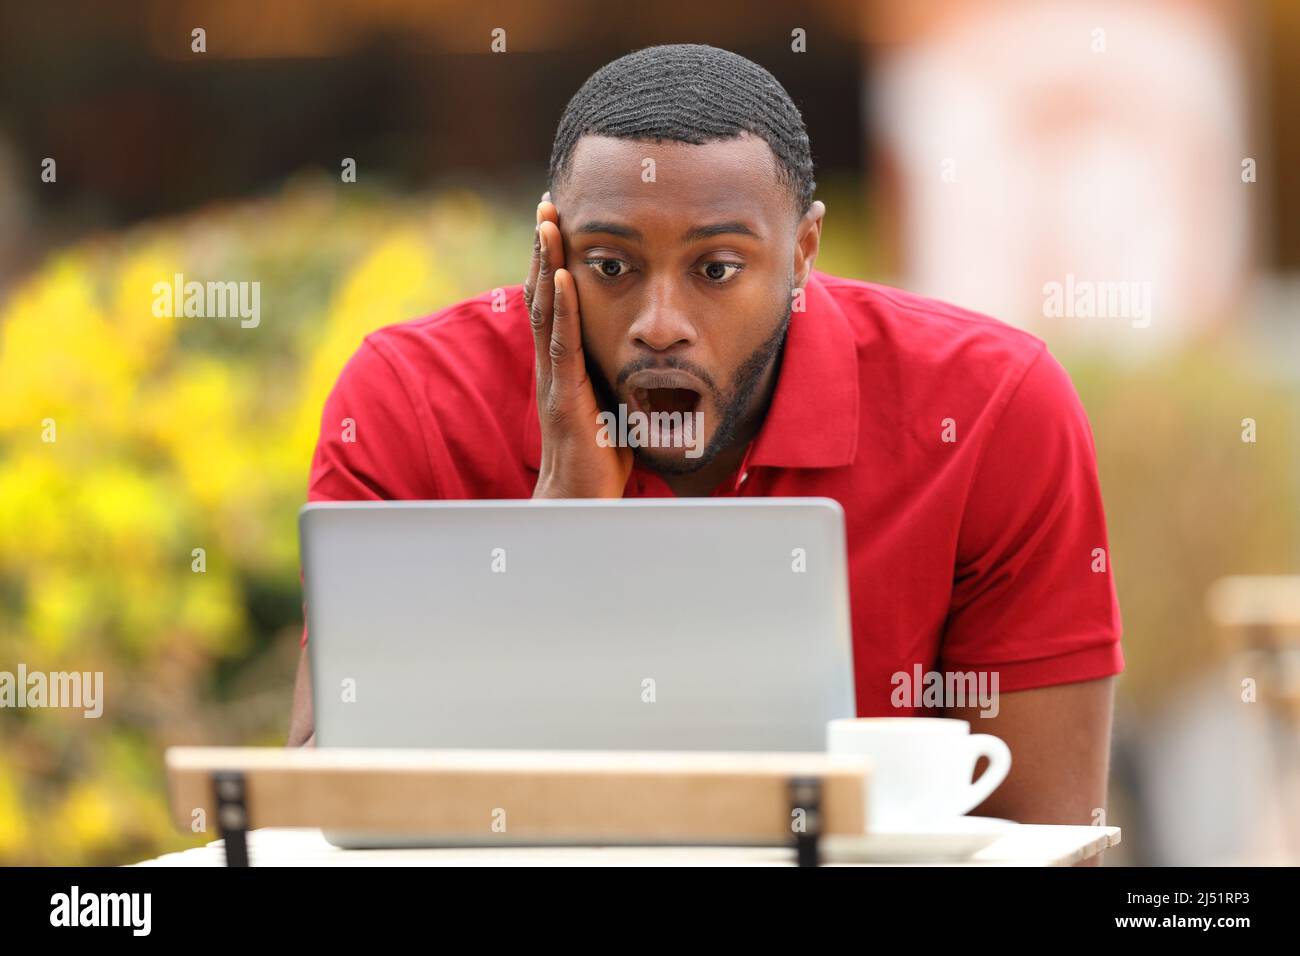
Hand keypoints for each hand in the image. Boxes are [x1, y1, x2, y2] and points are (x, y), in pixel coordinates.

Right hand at [523, 195, 632, 497]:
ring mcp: (553, 378)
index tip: (559, 221)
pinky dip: (561, 306)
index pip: (556, 302)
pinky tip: (560, 276)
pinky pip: (561, 344)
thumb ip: (620, 371)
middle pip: (543, 293)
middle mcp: (552, 363)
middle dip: (544, 248)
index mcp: (564, 363)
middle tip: (547, 202)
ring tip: (547, 221)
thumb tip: (650, 345)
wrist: (578, 502)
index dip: (554, 261)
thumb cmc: (600, 457)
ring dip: (545, 262)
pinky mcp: (562, 396)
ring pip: (546, 309)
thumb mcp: (615, 401)